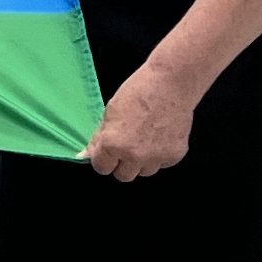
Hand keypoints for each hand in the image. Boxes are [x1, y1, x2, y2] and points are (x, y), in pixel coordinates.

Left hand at [84, 64, 197, 179]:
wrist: (170, 85)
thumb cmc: (137, 93)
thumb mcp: (109, 113)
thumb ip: (99, 138)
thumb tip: (87, 155)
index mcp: (113, 145)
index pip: (102, 168)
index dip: (103, 160)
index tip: (106, 154)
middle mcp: (134, 156)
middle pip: (123, 176)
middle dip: (122, 164)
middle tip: (125, 148)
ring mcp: (156, 158)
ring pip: (144, 171)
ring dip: (142, 161)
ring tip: (144, 139)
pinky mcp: (174, 156)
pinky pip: (162, 164)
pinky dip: (160, 155)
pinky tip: (159, 137)